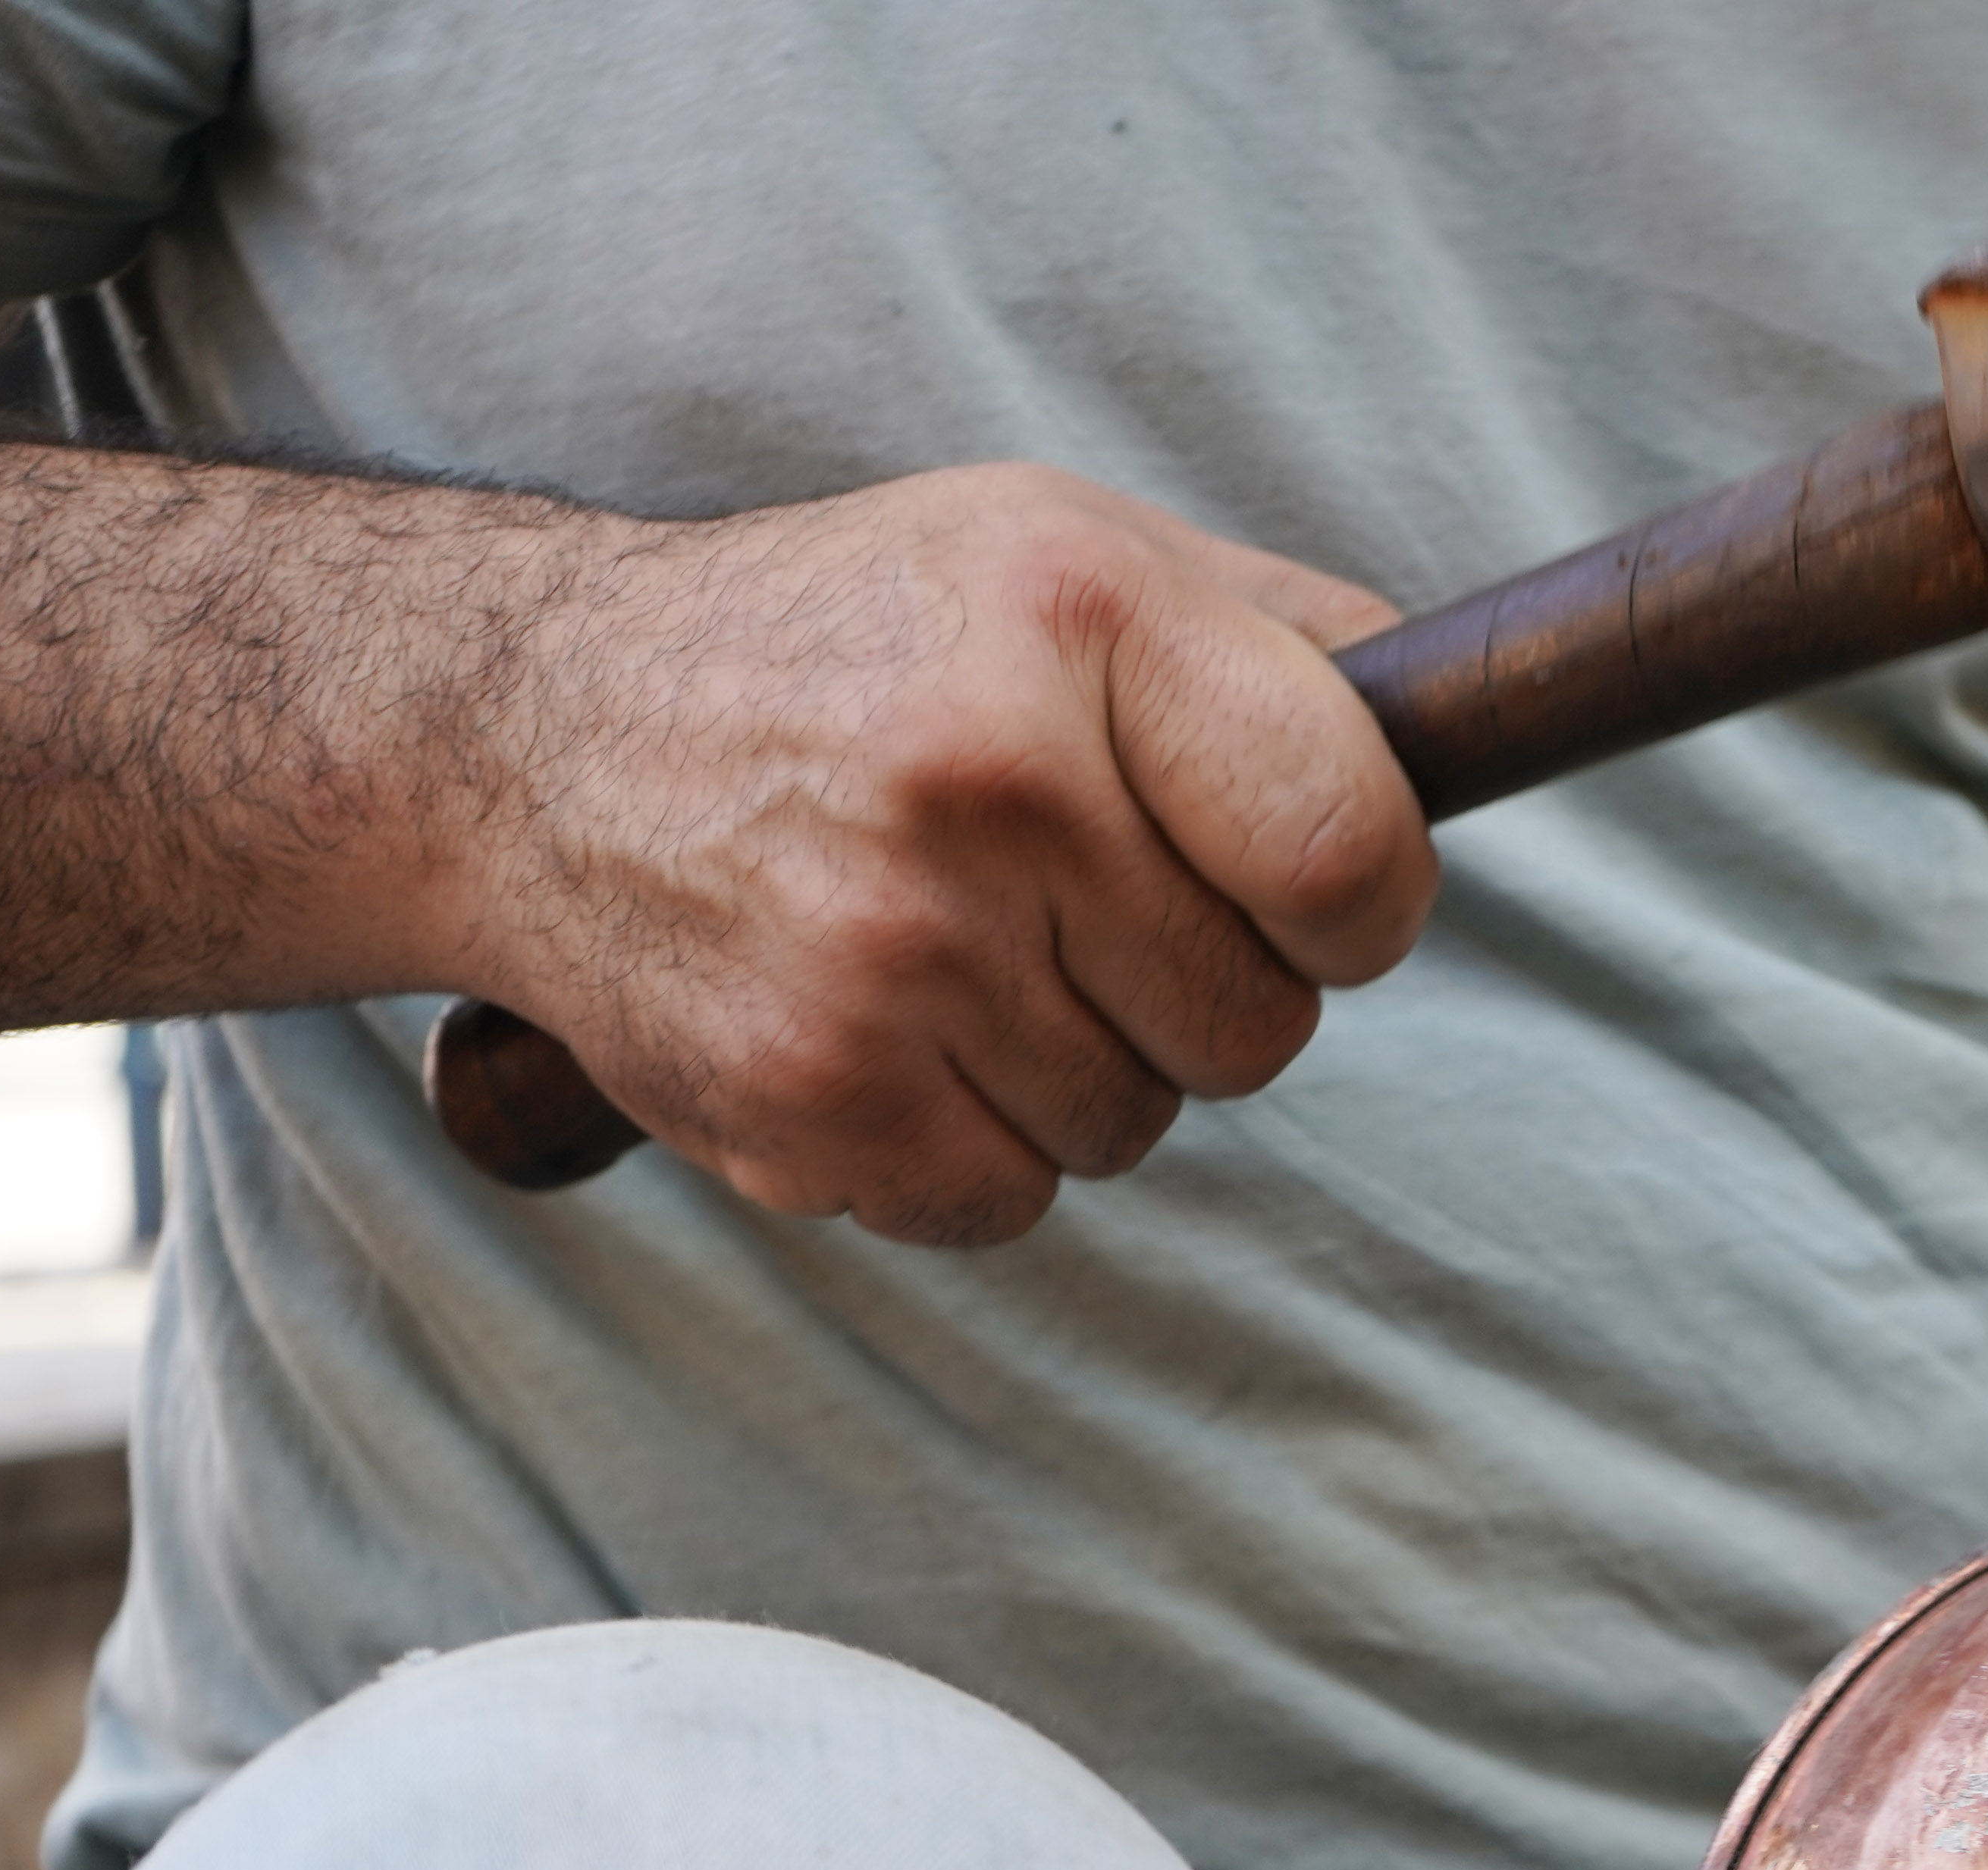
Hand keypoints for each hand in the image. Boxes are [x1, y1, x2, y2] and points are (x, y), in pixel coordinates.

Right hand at [465, 462, 1436, 1243]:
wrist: (529, 734)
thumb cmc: (854, 642)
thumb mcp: (1068, 551)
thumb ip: (1286, 644)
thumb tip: (1458, 736)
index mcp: (1079, 620)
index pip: (1350, 855)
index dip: (1363, 909)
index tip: (1310, 896)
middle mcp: (983, 783)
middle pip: (1258, 1026)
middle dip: (1201, 988)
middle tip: (1076, 903)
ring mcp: (889, 953)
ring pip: (1137, 1124)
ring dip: (1078, 1066)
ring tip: (956, 944)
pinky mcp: (810, 1097)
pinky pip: (1011, 1201)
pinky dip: (971, 1145)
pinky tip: (888, 1027)